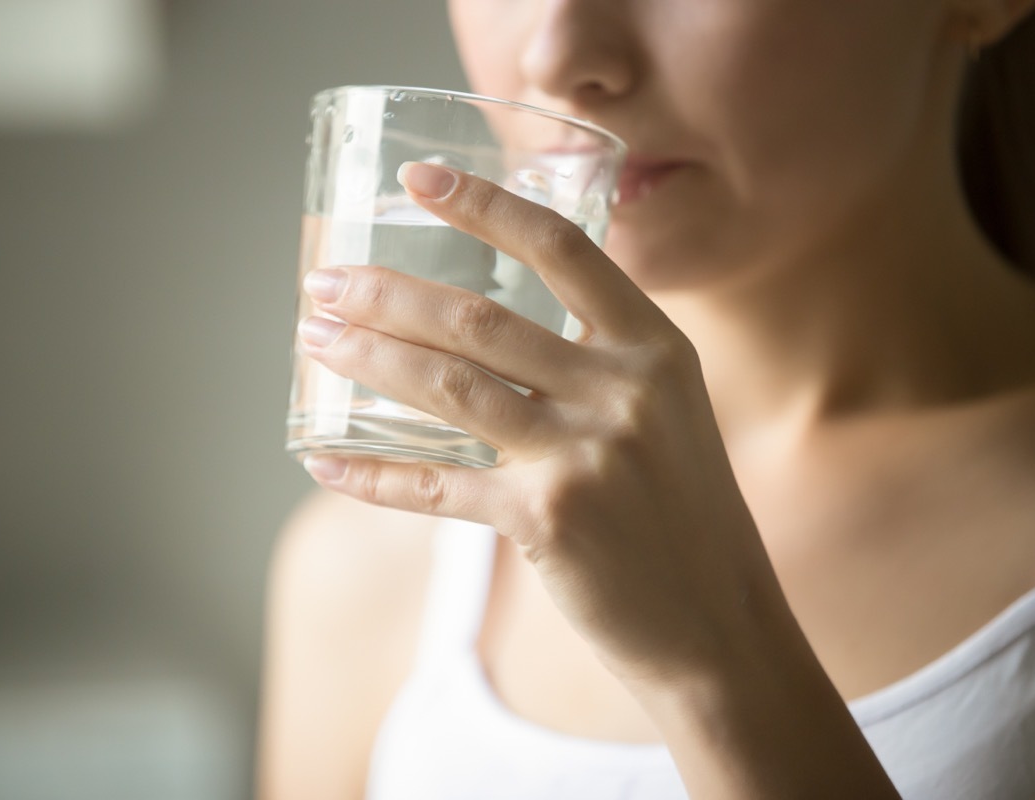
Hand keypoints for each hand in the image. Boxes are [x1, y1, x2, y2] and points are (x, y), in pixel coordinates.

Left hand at [297, 161, 783, 686]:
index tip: (417, 178)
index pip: (561, 247)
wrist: (718, 621)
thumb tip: (490, 325)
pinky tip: (324, 460)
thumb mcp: (668, 410)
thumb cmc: (680, 509)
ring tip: (316, 339)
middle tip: (326, 282)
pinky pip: (437, 486)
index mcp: (656, 346)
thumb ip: (599, 359)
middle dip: (388, 292)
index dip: (484, 204)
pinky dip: (374, 474)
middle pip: (481, 318)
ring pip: (450, 385)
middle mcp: (624, 389)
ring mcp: (585, 455)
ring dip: (369, 357)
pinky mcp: (546, 520)